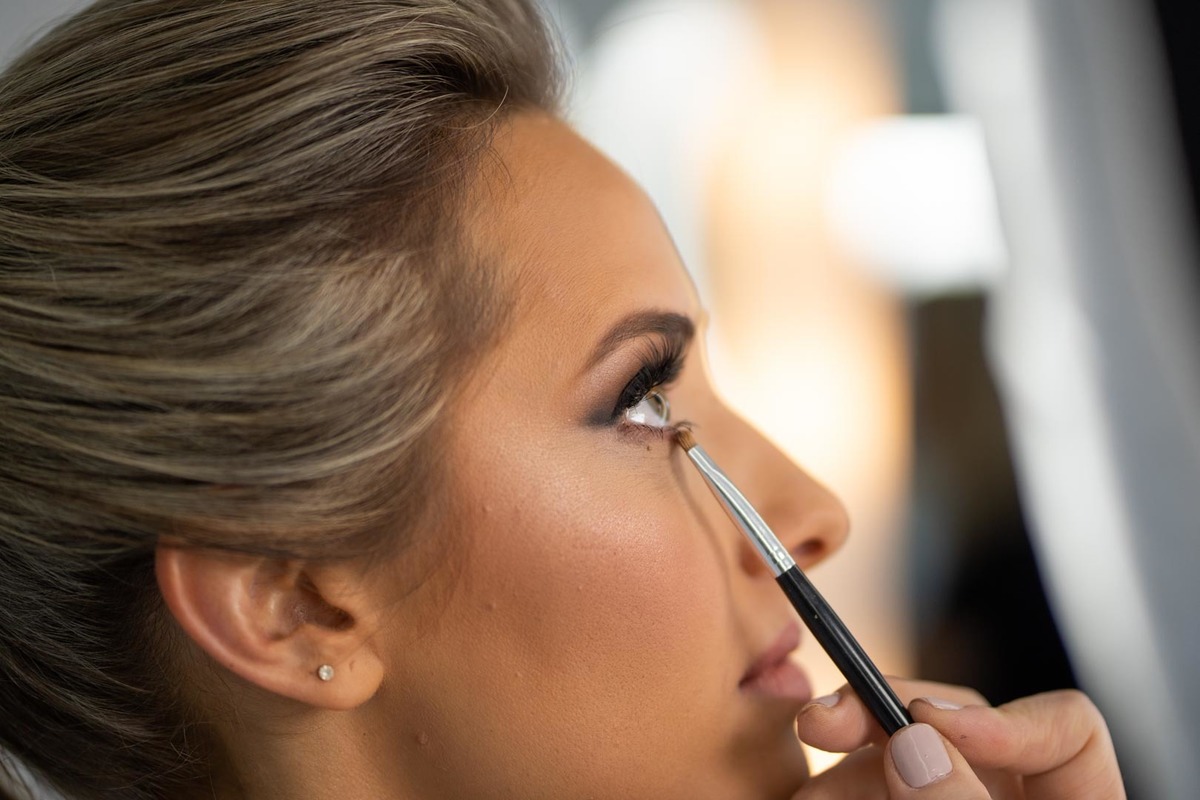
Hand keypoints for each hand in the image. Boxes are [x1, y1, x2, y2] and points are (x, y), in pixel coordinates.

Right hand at [792, 679, 1124, 798]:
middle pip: (954, 727)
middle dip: (880, 716)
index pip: (1066, 730)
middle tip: (820, 722)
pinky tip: (804, 795)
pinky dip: (830, 792)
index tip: (929, 726)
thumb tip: (913, 739)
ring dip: (841, 762)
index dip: (1000, 718)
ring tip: (798, 785)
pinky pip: (863, 793)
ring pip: (896, 760)